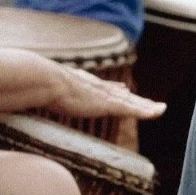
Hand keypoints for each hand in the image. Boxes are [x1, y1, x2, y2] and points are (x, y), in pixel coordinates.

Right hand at [44, 65, 165, 120]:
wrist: (45, 81)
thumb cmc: (38, 86)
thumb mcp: (45, 91)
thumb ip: (45, 93)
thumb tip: (35, 95)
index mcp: (85, 85)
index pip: (105, 88)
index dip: (117, 91)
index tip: (125, 91)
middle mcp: (98, 88)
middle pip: (123, 96)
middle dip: (138, 100)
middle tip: (152, 104)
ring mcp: (104, 96)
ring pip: (132, 103)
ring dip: (146, 107)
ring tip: (161, 109)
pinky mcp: (107, 104)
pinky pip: (132, 109)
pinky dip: (145, 111)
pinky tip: (157, 113)